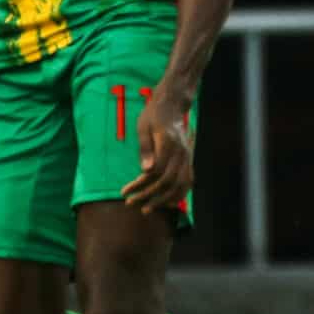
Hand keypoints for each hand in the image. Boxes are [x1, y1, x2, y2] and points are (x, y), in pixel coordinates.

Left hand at [124, 88, 193, 211]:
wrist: (172, 105)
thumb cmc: (153, 115)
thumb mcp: (143, 127)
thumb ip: (145, 148)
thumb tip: (146, 170)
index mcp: (168, 144)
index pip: (156, 172)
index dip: (140, 185)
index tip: (125, 191)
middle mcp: (181, 152)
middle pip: (168, 182)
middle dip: (149, 196)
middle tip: (131, 203)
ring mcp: (187, 157)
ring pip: (181, 185)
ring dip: (164, 200)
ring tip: (148, 208)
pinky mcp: (188, 159)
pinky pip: (188, 181)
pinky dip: (179, 195)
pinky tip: (168, 203)